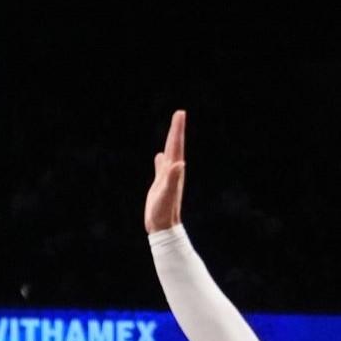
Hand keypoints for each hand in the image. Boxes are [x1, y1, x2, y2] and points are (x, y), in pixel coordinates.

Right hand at [144, 110, 187, 233]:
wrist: (163, 227)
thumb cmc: (164, 212)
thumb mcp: (167, 194)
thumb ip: (172, 179)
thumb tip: (179, 164)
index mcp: (174, 170)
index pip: (176, 146)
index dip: (177, 130)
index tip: (180, 113)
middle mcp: (173, 171)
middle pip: (174, 146)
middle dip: (176, 130)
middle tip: (179, 114)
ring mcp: (167, 178)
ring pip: (169, 154)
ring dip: (171, 142)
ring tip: (173, 130)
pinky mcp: (160, 184)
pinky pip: (161, 167)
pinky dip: (162, 159)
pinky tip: (160, 156)